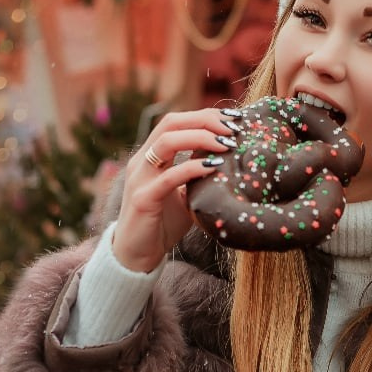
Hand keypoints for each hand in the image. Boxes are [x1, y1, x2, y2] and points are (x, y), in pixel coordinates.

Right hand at [112, 107, 241, 271]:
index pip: (176, 122)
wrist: (138, 255)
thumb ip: (197, 176)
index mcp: (150, 156)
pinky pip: (169, 177)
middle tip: (234, 129)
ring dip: (200, 138)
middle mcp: (142, 161)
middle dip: (205, 120)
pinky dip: (193, 168)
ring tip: (227, 144)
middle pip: (171, 123)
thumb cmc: (162, 224)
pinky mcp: (143, 199)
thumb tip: (229, 162)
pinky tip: (213, 168)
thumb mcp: (184, 193)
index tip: (234, 120)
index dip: (204, 116)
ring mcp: (140, 178)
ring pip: (166, 142)